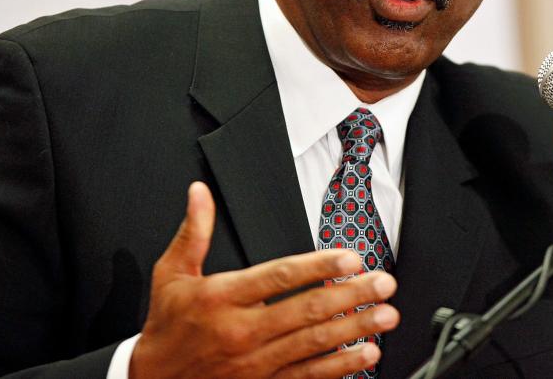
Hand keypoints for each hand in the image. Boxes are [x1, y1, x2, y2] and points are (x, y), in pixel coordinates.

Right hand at [130, 182, 398, 378]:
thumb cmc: (168, 325)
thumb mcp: (171, 274)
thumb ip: (193, 232)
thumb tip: (200, 192)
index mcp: (222, 297)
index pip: (279, 277)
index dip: (318, 267)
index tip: (350, 258)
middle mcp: (242, 331)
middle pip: (306, 311)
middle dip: (351, 296)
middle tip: (383, 283)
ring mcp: (255, 363)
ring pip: (313, 344)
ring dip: (354, 329)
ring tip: (385, 316)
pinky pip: (307, 376)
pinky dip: (340, 366)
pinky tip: (365, 354)